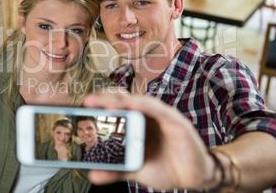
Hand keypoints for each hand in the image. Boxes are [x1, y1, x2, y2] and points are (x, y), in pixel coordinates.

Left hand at [83, 92, 214, 190]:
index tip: (82, 107)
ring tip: (105, 103)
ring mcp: (161, 116)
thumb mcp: (136, 170)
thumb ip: (116, 170)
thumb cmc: (166, 168)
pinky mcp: (175, 121)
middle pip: (123, 100)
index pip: (116, 107)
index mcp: (136, 123)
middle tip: (87, 101)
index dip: (99, 104)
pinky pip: (158, 110)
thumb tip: (93, 174)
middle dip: (104, 99)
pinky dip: (144, 106)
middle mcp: (147, 116)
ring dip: (122, 100)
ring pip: (139, 101)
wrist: (193, 178)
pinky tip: (132, 105)